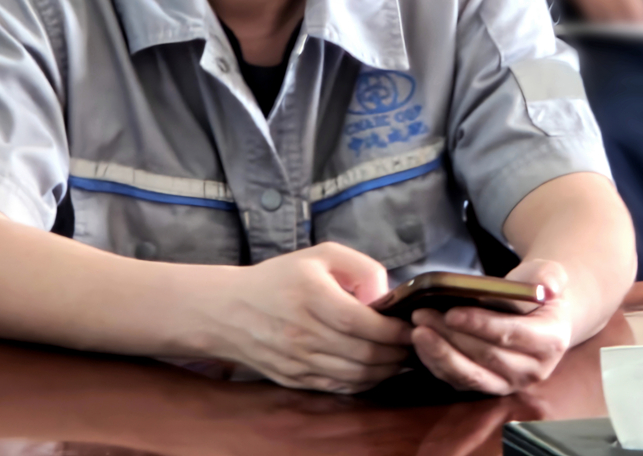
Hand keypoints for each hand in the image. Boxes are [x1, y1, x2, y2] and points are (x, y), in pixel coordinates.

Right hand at [209, 243, 410, 392]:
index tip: (411, 327)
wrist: (230, 310)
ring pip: (355, 375)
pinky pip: (339, 387)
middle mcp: (304, 332)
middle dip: (396, 354)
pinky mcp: (295, 380)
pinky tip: (374, 370)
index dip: (393, 330)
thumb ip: (359, 267)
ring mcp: (298, 361)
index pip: (362, 323)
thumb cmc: (280, 278)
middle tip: (413, 345)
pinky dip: (363, 382)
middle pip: (362, 354)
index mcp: (311, 296)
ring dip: (385, 371)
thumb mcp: (320, 255)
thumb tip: (385, 295)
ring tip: (399, 358)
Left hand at [409, 260, 570, 394]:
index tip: (451, 313)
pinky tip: (419, 344)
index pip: (511, 334)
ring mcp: (510, 382)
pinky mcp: (490, 386)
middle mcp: (533, 369)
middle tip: (421, 315)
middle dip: (451, 336)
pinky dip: (437, 364)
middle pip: (487, 356)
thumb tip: (547, 287)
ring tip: (416, 330)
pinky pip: (460, 382)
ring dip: (440, 353)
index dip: (480, 325)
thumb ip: (549, 277)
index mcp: (550, 341)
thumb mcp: (548, 274)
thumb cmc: (536, 289)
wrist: (535, 311)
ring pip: (471, 375)